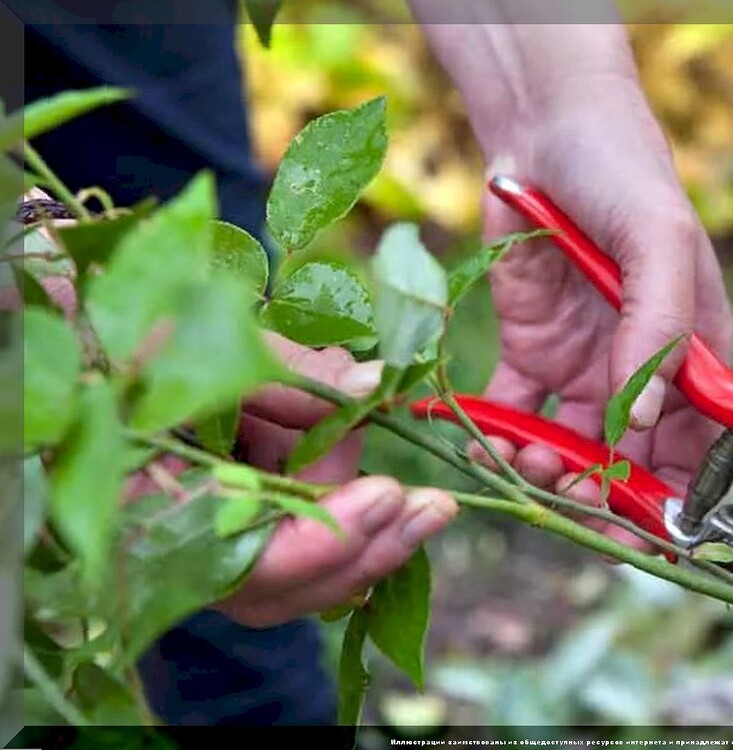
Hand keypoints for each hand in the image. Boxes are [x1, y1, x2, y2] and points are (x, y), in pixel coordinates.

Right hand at [13, 200, 457, 627]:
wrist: (75, 324)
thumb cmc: (123, 322)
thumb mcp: (204, 336)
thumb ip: (289, 372)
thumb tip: (377, 385)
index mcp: (131, 503)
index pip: (234, 561)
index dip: (316, 540)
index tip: (385, 494)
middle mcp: (160, 540)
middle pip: (272, 586)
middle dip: (361, 550)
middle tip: (434, 509)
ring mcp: (192, 538)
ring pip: (285, 575)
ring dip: (360, 540)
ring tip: (426, 505)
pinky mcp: (222, 522)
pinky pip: (285, 546)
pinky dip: (337, 523)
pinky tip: (388, 504)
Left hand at [470, 76, 732, 549]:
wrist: (543, 127)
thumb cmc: (622, 173)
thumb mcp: (658, 241)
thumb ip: (657, 329)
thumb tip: (644, 422)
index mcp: (690, 349)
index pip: (700, 440)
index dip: (684, 494)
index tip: (659, 535)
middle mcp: (638, 367)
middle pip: (633, 458)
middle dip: (609, 496)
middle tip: (579, 513)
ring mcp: (581, 364)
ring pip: (569, 446)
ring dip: (550, 470)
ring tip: (527, 464)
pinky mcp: (526, 350)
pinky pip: (510, 410)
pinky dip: (494, 434)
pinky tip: (481, 444)